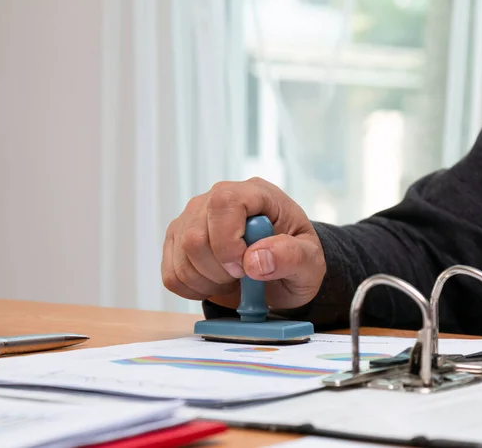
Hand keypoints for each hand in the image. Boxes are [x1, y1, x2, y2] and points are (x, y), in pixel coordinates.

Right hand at [161, 177, 325, 309]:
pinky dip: (192, 289)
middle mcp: (217, 198)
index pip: (225, 202)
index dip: (228, 242)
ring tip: (232, 279)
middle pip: (194, 236)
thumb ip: (290, 256)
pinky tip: (214, 283)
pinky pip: (171, 274)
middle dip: (218, 270)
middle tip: (243, 278)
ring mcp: (193, 217)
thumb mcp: (310, 262)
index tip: (244, 268)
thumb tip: (254, 260)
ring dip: (207, 281)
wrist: (283, 272)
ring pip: (180, 255)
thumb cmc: (297, 260)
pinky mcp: (178, 239)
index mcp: (255, 193)